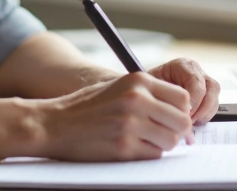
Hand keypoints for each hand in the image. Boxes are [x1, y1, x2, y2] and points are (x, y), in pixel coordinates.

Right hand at [36, 72, 193, 161]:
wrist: (53, 124)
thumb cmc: (85, 107)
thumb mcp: (116, 87)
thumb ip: (146, 94)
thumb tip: (180, 110)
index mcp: (137, 81)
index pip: (183, 97)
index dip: (182, 112)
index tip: (175, 121)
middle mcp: (137, 99)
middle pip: (182, 120)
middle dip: (178, 131)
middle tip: (166, 136)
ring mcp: (130, 124)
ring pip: (171, 140)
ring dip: (163, 145)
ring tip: (145, 141)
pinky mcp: (123, 146)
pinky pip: (153, 155)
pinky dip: (148, 154)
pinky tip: (132, 148)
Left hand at [147, 58, 220, 124]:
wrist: (146, 91)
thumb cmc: (147, 88)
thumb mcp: (151, 88)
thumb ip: (165, 96)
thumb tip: (182, 112)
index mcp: (183, 65)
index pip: (197, 81)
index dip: (194, 99)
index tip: (185, 113)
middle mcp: (196, 71)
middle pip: (212, 88)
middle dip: (202, 108)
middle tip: (189, 121)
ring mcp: (203, 83)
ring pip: (215, 97)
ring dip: (205, 113)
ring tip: (191, 123)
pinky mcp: (206, 95)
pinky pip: (213, 106)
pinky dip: (205, 116)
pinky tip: (193, 122)